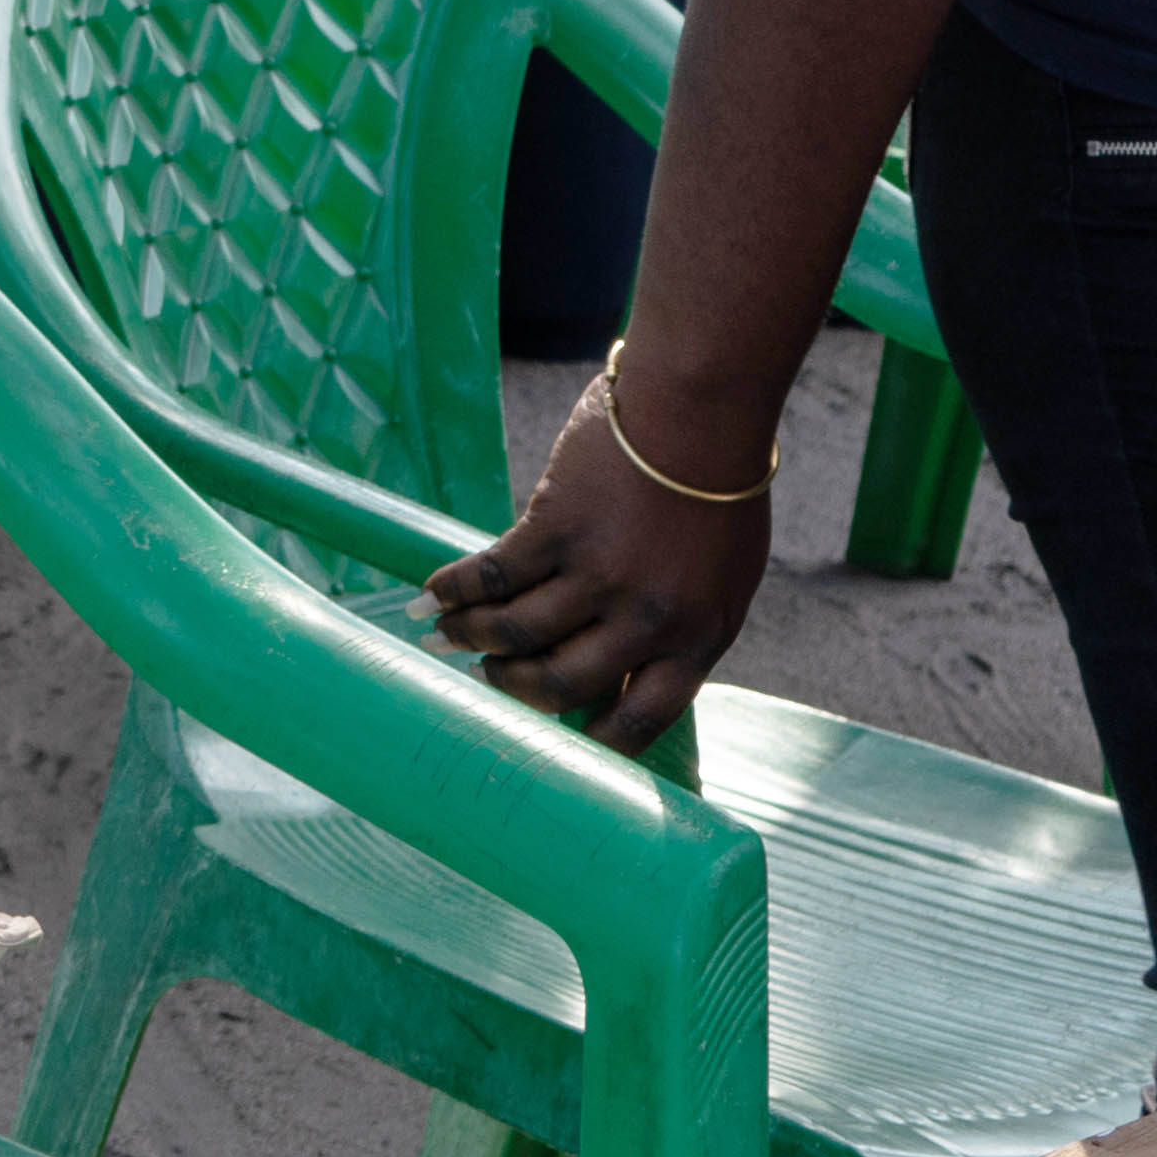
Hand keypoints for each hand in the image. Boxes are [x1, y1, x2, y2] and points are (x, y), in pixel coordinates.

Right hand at [425, 362, 778, 752]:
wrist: (701, 411)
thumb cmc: (720, 490)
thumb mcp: (723, 577)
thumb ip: (679, 624)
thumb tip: (626, 665)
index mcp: (698, 639)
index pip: (639, 721)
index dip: (594, 743)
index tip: (563, 745)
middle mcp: (645, 619)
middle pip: (562, 684)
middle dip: (517, 689)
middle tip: (494, 678)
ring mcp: (597, 575)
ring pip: (516, 633)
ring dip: (473, 639)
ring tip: (451, 635)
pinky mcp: (555, 529)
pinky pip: (491, 575)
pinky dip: (453, 589)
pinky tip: (432, 595)